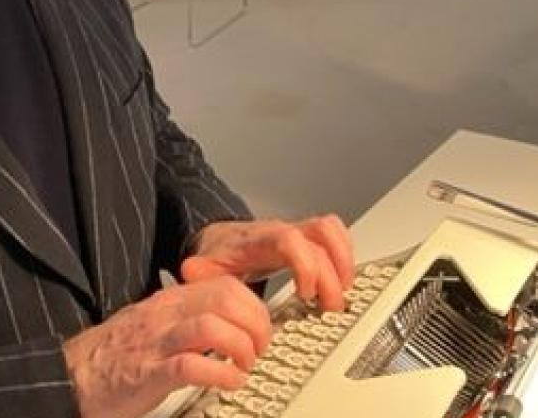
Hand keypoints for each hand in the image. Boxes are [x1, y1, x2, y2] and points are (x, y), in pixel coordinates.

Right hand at [62, 276, 272, 417]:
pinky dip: (221, 374)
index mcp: (168, 302)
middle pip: (226, 300)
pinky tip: (228, 382)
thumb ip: (186, 317)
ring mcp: (156, 343)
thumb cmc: (112, 357)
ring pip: (213, 326)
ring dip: (241, 348)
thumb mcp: (153, 325)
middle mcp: (164, 315)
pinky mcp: (148, 374)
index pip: (225, 286)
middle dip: (255, 325)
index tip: (261, 330)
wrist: (68, 377)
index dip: (254, 306)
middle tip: (259, 350)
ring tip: (245, 367)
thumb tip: (227, 323)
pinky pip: (192, 365)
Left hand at [180, 216, 354, 310]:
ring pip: (332, 231)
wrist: (221, 238)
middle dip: (332, 274)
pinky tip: (341, 280)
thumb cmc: (221, 254)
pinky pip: (335, 234)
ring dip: (344, 262)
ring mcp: (297, 232)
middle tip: (329, 306)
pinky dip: (344, 255)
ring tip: (341, 293)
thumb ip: (202, 272)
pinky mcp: (307, 238)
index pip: (291, 241)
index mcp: (260, 240)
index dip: (306, 265)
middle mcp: (283, 231)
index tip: (306, 293)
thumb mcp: (207, 266)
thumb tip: (192, 271)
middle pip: (321, 236)